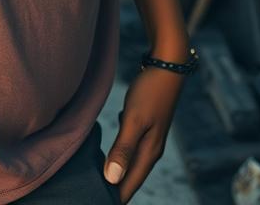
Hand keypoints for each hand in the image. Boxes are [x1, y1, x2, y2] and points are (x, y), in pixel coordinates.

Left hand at [103, 66, 183, 201]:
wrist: (167, 67)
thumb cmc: (150, 93)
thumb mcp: (134, 120)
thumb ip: (124, 149)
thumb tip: (112, 179)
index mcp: (149, 153)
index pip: (130, 184)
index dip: (115, 197)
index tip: (96, 202)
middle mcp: (151, 150)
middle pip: (131, 177)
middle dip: (114, 188)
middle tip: (92, 194)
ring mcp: (149, 138)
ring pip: (130, 163)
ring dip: (116, 172)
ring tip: (97, 180)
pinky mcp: (144, 126)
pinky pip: (129, 148)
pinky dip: (118, 155)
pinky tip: (106, 154)